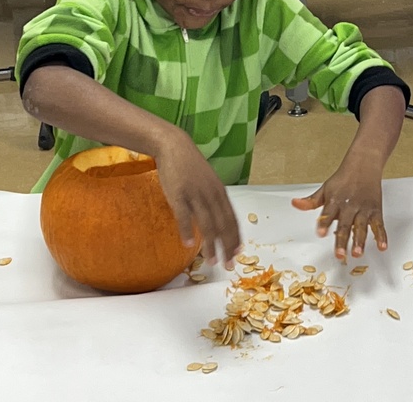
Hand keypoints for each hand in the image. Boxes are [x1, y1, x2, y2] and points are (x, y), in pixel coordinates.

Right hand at [153, 133, 240, 267]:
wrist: (175, 147)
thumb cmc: (191, 166)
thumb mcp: (209, 182)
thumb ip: (214, 200)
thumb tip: (218, 219)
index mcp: (220, 192)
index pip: (232, 219)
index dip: (235, 237)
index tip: (238, 253)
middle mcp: (211, 195)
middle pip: (223, 225)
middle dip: (227, 247)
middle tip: (228, 265)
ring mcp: (195, 194)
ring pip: (207, 224)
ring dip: (210, 245)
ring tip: (211, 261)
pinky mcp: (178, 194)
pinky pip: (184, 216)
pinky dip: (186, 231)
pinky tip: (188, 245)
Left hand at [292, 167, 386, 260]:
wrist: (364, 163)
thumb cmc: (344, 178)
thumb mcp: (325, 188)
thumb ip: (311, 201)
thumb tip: (295, 204)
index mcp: (335, 201)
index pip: (328, 214)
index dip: (324, 224)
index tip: (321, 233)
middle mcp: (349, 206)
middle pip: (345, 225)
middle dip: (342, 240)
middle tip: (340, 254)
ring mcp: (364, 209)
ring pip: (362, 227)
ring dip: (360, 241)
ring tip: (358, 253)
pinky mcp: (376, 210)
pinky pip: (379, 225)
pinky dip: (382, 236)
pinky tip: (382, 246)